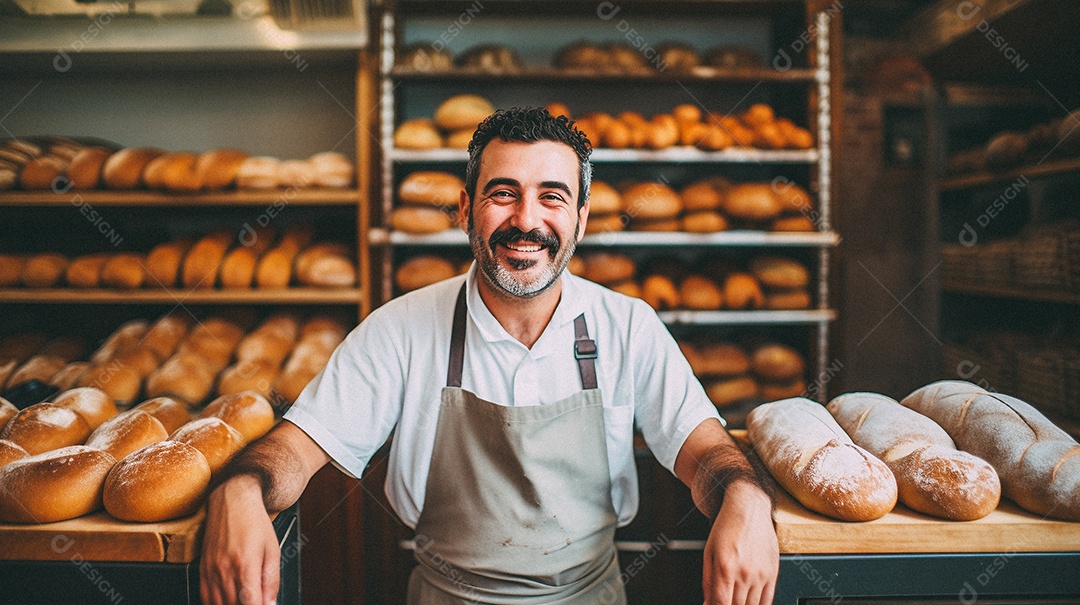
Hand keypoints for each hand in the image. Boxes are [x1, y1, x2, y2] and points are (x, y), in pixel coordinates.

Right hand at [200, 476, 280, 604]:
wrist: (232, 501)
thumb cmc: (254, 522)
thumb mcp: (273, 550)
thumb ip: (272, 581)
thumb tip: (271, 603)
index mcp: (245, 564)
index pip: (250, 602)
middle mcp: (224, 569)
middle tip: (256, 599)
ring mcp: (210, 570)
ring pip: (219, 604)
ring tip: (244, 598)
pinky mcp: (202, 569)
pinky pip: (205, 596)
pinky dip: (217, 603)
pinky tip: (228, 600)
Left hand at [701, 481, 777, 604]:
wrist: (749, 509)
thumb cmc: (727, 528)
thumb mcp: (709, 552)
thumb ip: (708, 581)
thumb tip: (707, 603)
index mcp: (725, 567)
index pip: (721, 603)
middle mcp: (744, 573)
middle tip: (725, 601)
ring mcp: (761, 574)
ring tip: (736, 600)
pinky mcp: (773, 573)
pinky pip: (768, 600)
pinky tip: (751, 603)